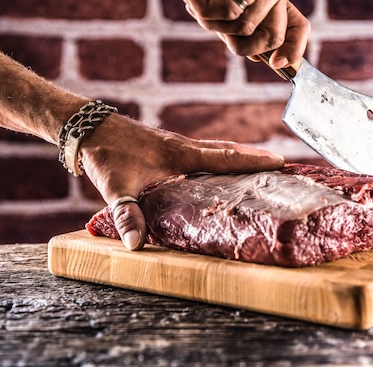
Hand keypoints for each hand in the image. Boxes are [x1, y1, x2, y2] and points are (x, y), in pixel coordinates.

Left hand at [79, 113, 283, 249]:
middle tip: (282, 167)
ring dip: (241, 157)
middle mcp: (185, 147)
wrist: (90, 128)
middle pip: (230, 151)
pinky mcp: (170, 148)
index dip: (254, 160)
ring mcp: (178, 146)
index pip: (226, 156)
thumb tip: (136, 245)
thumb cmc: (107, 155)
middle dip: (256, 158)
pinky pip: (206, 152)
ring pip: (218, 150)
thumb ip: (127, 215)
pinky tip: (221, 172)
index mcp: (182, 154)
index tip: (281, 161)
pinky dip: (222, 159)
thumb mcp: (116, 187)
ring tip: (261, 168)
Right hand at [172, 0, 309, 68]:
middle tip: (213, 26)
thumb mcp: (219, 4)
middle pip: (272, 38)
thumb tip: (251, 54)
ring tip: (195, 1)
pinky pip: (231, 13)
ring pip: (244, 29)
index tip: (277, 65)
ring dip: (211, 22)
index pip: (299, 27)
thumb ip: (234, 26)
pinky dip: (205, 9)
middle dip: (239, 46)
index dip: (294, 50)